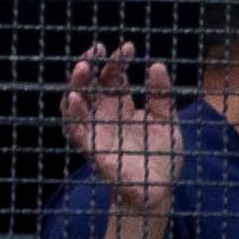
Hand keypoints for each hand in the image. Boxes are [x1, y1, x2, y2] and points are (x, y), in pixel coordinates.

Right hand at [62, 42, 182, 212]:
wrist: (158, 190)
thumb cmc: (160, 156)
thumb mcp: (165, 121)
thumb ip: (161, 95)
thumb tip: (156, 65)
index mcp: (121, 104)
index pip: (113, 76)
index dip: (117, 60)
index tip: (128, 47)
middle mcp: (104, 114)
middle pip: (90, 84)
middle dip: (90, 64)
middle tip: (97, 49)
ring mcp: (95, 130)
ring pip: (76, 102)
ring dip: (76, 84)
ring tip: (83, 67)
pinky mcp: (91, 149)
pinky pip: (75, 130)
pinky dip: (73, 114)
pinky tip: (75, 98)